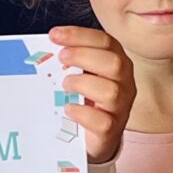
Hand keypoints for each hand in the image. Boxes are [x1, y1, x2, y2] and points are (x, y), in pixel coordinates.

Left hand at [49, 25, 135, 164]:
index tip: (55, 35)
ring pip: (111, 91)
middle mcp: (124, 84)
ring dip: (83, 83)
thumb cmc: (87, 101)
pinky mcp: (111, 130)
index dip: (80, 36)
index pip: (105, 42)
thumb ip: (72, 61)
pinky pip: (103, 121)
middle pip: (114, 63)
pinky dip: (83, 113)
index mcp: (117, 64)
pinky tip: (69, 108)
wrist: (95, 137)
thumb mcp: (82, 76)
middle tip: (61, 57)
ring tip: (65, 85)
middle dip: (84, 55)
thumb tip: (48, 46)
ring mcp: (120, 108)